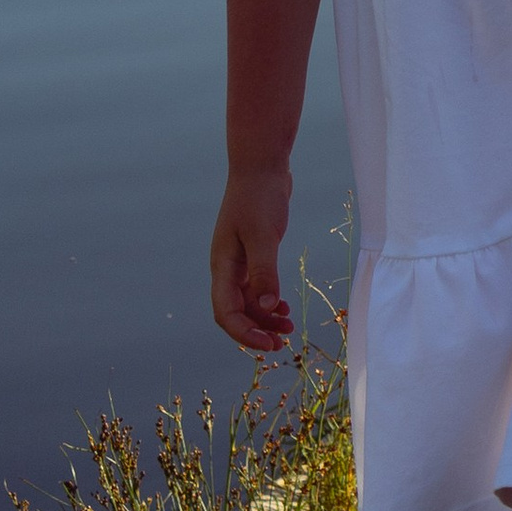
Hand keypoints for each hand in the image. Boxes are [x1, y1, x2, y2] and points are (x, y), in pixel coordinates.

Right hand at [211, 167, 294, 352]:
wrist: (262, 166)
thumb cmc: (259, 197)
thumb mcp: (264, 235)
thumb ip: (265, 273)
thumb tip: (266, 308)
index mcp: (223, 265)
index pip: (226, 312)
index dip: (244, 333)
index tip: (268, 344)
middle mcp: (227, 267)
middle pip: (235, 312)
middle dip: (255, 331)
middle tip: (281, 344)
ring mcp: (238, 261)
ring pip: (247, 301)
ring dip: (264, 317)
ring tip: (288, 327)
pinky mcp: (252, 253)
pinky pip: (256, 287)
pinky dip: (268, 300)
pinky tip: (283, 306)